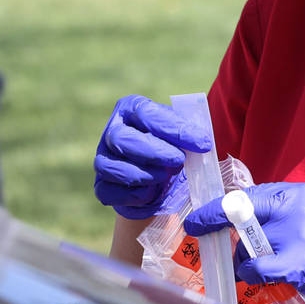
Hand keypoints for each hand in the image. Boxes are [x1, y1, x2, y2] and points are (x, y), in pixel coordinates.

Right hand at [93, 94, 212, 218]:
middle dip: (153, 151)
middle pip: (122, 138)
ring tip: (165, 176)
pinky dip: (134, 195)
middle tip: (179, 159)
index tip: (202, 143)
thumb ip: (191, 134)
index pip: (147, 113)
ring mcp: (103, 159)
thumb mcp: (184, 136)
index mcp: (132, 109)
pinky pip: (110, 192)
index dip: (174, 129)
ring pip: (111, 166)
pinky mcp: (101, 186)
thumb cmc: (175, 149)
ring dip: (143, 174)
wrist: (162, 183)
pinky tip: (152, 192)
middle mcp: (113, 131)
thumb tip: (202, 142)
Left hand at [185, 182, 304, 303]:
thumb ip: (277, 215)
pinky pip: (256, 266)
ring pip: (246, 245)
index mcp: (297, 194)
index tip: (196, 218)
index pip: (247, 195)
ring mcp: (298, 234)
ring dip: (242, 259)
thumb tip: (233, 221)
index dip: (217, 207)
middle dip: (216, 226)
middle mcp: (296, 208)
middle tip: (200, 235)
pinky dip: (249, 273)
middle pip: (241, 216)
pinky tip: (256, 276)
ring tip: (259, 267)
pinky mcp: (300, 261)